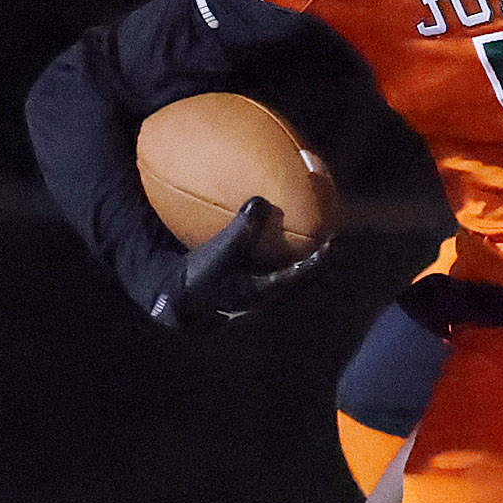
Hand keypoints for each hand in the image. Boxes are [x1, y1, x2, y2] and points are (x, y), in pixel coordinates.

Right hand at [147, 197, 329, 330]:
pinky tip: (255, 245)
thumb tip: (262, 200)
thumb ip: (242, 227)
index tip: (331, 245)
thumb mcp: (220, 252)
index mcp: (262, 291)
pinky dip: (263, 260)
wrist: (170, 303)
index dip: (316, 262)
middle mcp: (258, 298)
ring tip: (297, 246)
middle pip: (292, 282)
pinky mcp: (230, 293)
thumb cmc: (195, 279)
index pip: (297, 276)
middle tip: (324, 246)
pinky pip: (255, 274)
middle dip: (309, 266)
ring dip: (287, 265)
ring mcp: (245, 298)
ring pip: (275, 281)